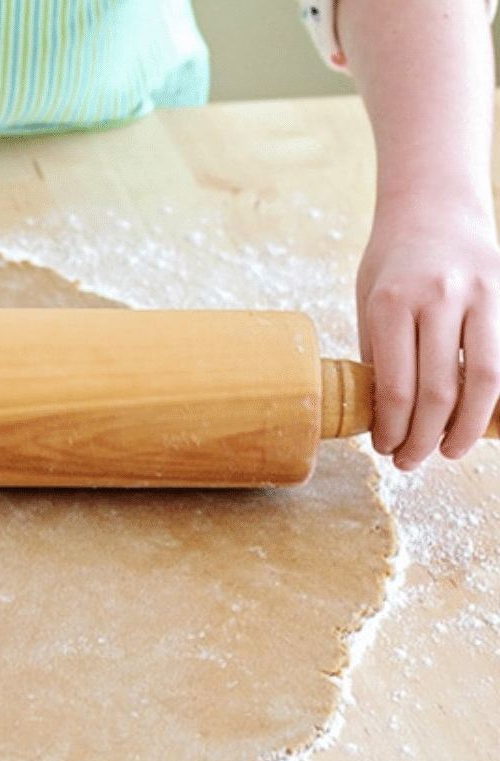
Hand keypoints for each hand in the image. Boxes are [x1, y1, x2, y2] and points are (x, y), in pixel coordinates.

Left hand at [356, 207, 499, 469]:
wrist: (435, 204)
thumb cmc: (392, 259)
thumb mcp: (368, 300)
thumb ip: (380, 352)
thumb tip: (384, 413)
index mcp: (392, 302)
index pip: (396, 387)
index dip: (392, 428)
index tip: (384, 448)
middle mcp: (438, 298)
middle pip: (438, 391)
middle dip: (423, 437)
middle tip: (410, 461)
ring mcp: (480, 295)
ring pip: (483, 380)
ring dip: (465, 426)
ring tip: (447, 450)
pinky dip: (493, 395)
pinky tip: (477, 417)